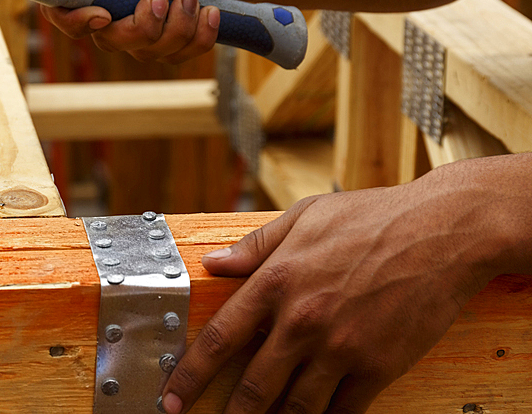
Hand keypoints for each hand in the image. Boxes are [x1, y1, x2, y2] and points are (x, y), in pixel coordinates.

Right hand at [39, 0, 239, 63]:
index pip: (61, 9)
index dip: (73, 21)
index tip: (102, 14)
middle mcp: (113, 5)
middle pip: (104, 39)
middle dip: (139, 26)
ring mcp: (140, 26)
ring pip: (143, 51)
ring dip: (176, 27)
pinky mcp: (168, 41)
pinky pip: (174, 56)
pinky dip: (198, 35)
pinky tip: (209, 12)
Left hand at [162, 161, 517, 413]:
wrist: (442, 231)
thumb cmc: (371, 217)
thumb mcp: (304, 218)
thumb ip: (254, 246)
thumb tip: (212, 264)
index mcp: (277, 280)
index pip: (220, 337)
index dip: (190, 374)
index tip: (170, 397)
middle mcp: (302, 319)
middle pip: (253, 385)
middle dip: (228, 413)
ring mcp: (341, 347)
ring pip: (296, 406)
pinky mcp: (378, 366)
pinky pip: (343, 410)